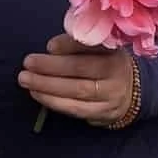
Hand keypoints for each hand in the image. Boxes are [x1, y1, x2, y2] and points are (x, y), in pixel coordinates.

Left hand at [18, 35, 136, 124]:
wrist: (131, 91)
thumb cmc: (105, 64)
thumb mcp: (99, 49)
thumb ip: (77, 46)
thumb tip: (52, 48)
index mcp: (114, 50)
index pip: (90, 46)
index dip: (68, 45)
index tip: (50, 46)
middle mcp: (116, 72)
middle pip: (80, 68)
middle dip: (50, 66)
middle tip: (28, 63)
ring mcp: (111, 95)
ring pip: (77, 91)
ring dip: (47, 85)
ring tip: (27, 80)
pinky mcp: (103, 113)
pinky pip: (75, 109)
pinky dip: (54, 102)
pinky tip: (38, 94)